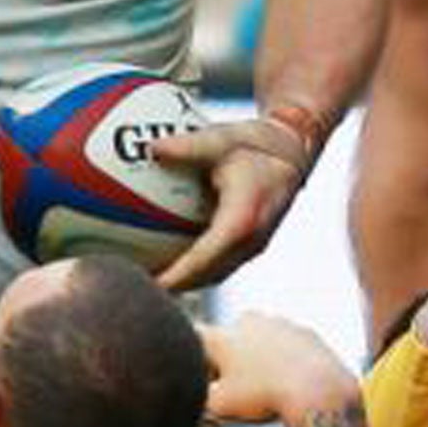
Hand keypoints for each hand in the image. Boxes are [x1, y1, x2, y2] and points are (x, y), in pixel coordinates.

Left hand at [150, 116, 310, 291]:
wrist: (293, 151)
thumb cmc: (257, 142)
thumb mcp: (224, 137)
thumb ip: (190, 145)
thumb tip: (153, 148)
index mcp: (243, 221)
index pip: (203, 260)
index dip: (174, 276)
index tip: (145, 284)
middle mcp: (250, 242)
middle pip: (204, 278)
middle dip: (171, 288)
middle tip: (134, 289)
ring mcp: (252, 248)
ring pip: (211, 277)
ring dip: (181, 284)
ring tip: (144, 283)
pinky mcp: (249, 246)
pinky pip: (216, 266)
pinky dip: (191, 270)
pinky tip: (163, 262)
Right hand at [199, 312, 355, 423]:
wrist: (316, 390)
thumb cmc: (265, 397)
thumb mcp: (219, 407)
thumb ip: (200, 398)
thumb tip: (196, 398)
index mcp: (221, 336)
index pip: (194, 338)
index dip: (196, 359)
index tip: (203, 377)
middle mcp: (247, 321)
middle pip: (230, 337)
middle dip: (230, 357)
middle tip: (238, 385)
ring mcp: (278, 323)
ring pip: (261, 339)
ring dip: (259, 356)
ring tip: (268, 385)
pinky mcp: (303, 331)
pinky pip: (288, 344)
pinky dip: (286, 358)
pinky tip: (290, 380)